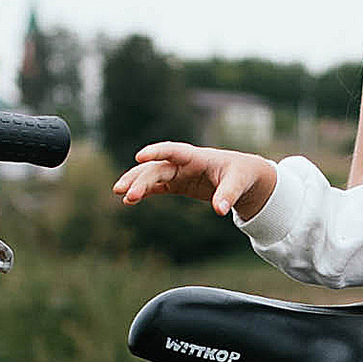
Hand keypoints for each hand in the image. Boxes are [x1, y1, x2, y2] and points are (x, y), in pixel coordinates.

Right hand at [113, 141, 276, 218]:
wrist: (242, 176)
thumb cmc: (241, 174)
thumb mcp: (239, 183)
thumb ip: (228, 195)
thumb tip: (220, 210)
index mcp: (197, 157)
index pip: (174, 151)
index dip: (157, 152)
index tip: (140, 157)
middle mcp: (183, 163)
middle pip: (157, 168)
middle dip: (141, 179)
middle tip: (126, 193)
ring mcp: (178, 173)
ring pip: (152, 175)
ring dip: (136, 183)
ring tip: (120, 194)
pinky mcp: (177, 184)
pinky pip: (156, 186)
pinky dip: (144, 192)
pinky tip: (128, 200)